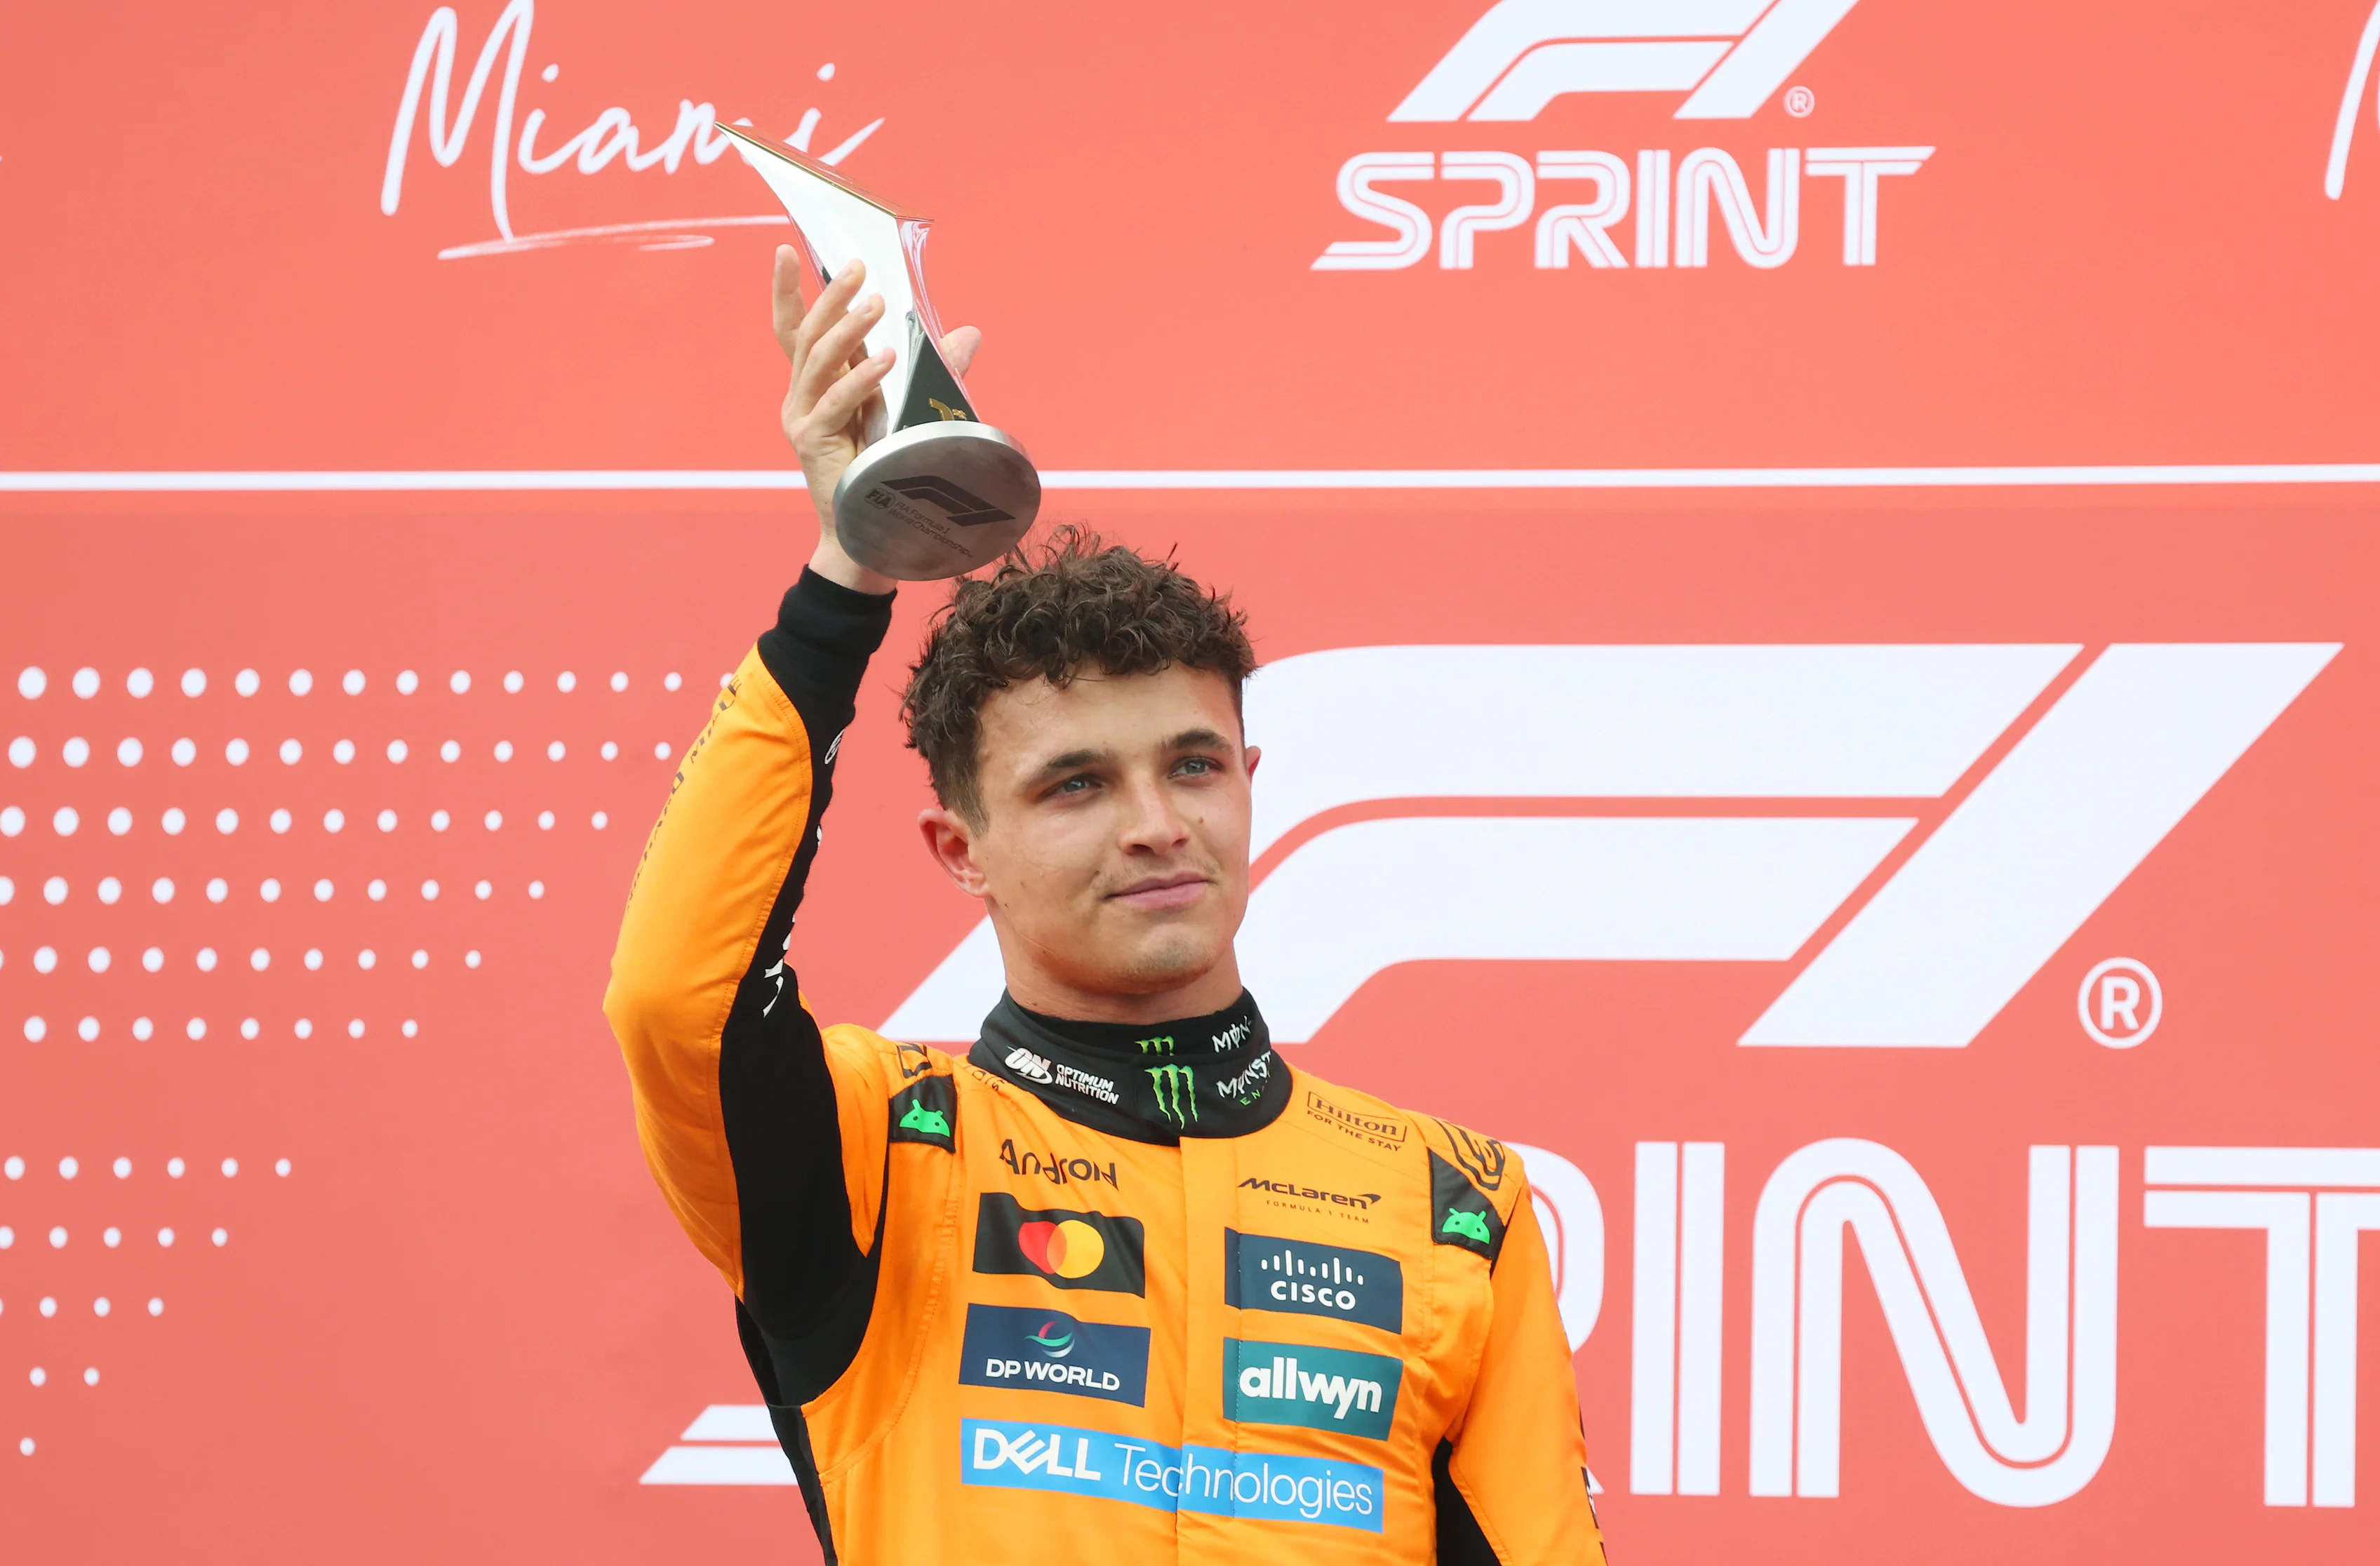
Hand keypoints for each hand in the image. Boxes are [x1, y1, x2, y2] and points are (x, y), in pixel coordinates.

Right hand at [774, 246, 982, 591]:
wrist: (870, 533)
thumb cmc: (887, 469)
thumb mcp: (910, 408)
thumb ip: (932, 370)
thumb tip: (969, 333)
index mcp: (815, 385)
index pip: (793, 329)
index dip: (786, 290)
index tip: (786, 249)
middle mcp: (801, 398)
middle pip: (807, 336)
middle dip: (830, 297)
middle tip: (857, 268)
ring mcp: (803, 420)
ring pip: (819, 362)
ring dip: (848, 329)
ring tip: (876, 303)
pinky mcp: (813, 444)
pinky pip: (838, 402)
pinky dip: (864, 379)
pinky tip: (889, 358)